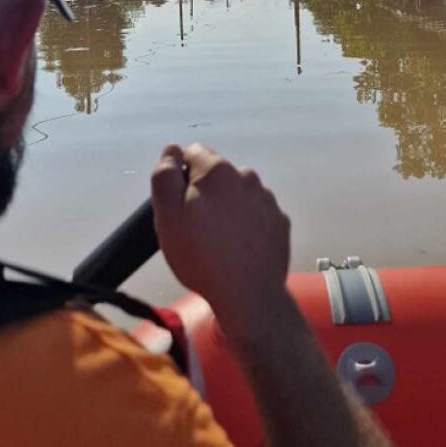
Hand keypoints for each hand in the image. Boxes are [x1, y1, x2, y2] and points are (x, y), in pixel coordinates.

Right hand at [151, 143, 290, 339]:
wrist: (249, 296)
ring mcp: (267, 199)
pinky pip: (256, 213)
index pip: (193, 153)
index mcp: (218, 170)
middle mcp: (247, 176)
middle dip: (205, 193)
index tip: (180, 206)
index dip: (181, 178)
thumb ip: (165, 177)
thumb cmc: (202, 258)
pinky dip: (247, 224)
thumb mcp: (167, 217)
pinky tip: (239, 248)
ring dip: (227, 208)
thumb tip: (171, 150)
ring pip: (238, 194)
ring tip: (219, 242)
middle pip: (217, 174)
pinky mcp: (280, 220)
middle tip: (196, 228)